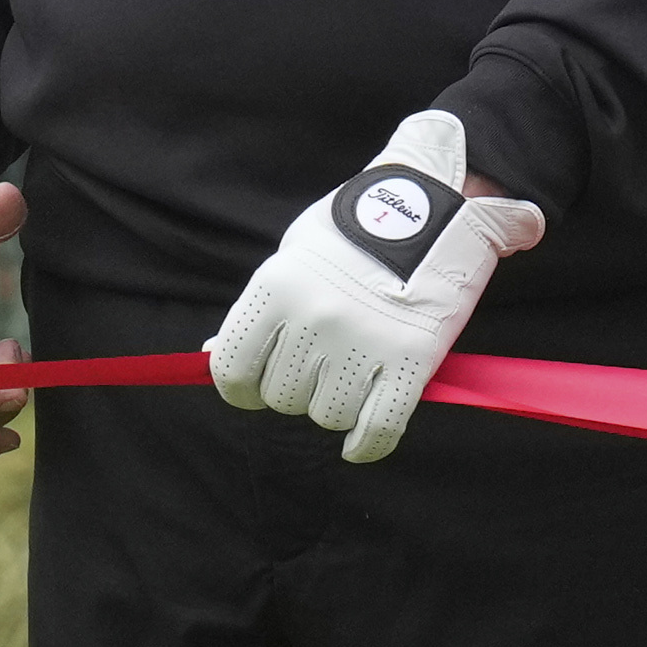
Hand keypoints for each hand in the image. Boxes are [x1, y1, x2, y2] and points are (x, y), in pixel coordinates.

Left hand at [208, 109, 540, 463]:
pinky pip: (380, 427)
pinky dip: (368, 445)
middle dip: (298, 390)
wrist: (435, 200)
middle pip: (284, 397)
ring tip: (353, 378)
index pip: (233, 369)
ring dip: (337, 408)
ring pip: (329, 415)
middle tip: (322, 365)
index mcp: (276, 287)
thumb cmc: (354, 229)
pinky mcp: (412, 358)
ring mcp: (363, 341)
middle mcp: (313, 318)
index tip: (256, 387)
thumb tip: (211, 355)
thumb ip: (257, 312)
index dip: (242, 388)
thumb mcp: (291, 256)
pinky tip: (361, 445)